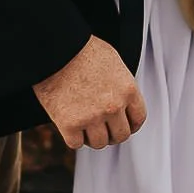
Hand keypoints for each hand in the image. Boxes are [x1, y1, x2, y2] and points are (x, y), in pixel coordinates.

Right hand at [34, 35, 146, 149]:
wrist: (55, 49)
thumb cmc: (81, 49)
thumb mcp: (112, 62)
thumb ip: (120, 85)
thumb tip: (121, 99)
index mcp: (127, 89)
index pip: (138, 118)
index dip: (130, 125)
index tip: (122, 125)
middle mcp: (113, 106)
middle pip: (121, 135)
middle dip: (111, 134)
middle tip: (102, 129)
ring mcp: (92, 117)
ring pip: (99, 143)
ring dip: (92, 137)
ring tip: (84, 126)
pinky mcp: (69, 124)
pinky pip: (76, 143)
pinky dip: (72, 137)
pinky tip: (69, 125)